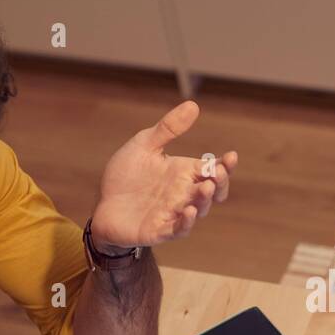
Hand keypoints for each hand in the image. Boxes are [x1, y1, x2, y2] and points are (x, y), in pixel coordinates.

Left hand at [90, 100, 235, 248]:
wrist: (103, 205)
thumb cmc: (126, 176)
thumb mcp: (144, 146)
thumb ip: (168, 129)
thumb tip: (193, 105)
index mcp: (184, 173)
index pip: (211, 169)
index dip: (225, 165)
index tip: (231, 156)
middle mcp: (184, 193)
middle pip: (212, 190)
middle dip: (220, 182)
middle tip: (218, 172)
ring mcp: (174, 213)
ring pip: (199, 209)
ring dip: (205, 199)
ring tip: (206, 187)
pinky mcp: (159, 230)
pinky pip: (179, 229)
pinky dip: (187, 222)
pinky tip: (190, 211)